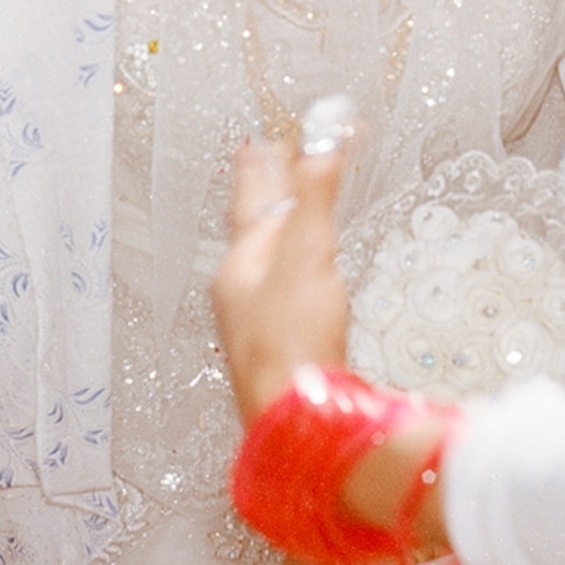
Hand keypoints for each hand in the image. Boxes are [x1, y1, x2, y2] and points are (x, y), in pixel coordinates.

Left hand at [213, 137, 351, 425]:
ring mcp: (256, 324)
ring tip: (280, 213)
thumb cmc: (291, 345)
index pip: (253, 201)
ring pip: (263, 261)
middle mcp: (241, 293)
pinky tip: (298, 282)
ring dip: (274, 229)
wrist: (294, 422)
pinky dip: (288, 269)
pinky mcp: (280, 349)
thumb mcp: (306, 257)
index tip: (264, 141)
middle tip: (262, 162)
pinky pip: (279, 292)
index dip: (263, 168)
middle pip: (252, 230)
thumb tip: (324, 144)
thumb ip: (316, 200)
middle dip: (262, 194)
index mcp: (241, 265)